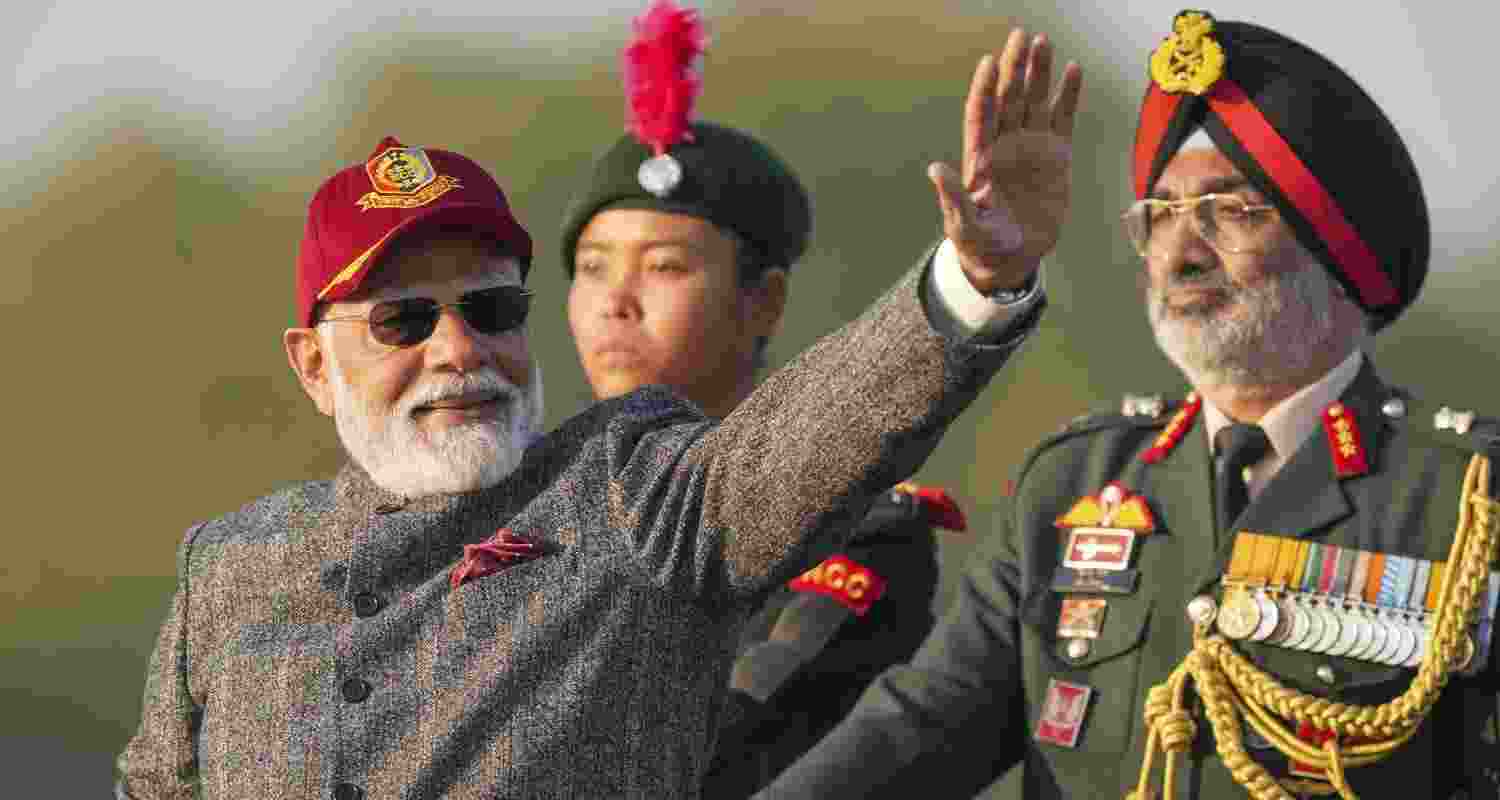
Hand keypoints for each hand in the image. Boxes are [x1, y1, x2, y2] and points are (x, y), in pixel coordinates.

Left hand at [930, 30, 1082, 293]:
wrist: (1010, 258)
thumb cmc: (980, 244)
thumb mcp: (964, 225)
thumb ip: (953, 198)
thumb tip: (935, 169)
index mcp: (981, 158)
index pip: (981, 114)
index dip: (984, 89)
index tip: (989, 62)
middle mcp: (1004, 145)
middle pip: (1008, 98)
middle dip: (1014, 67)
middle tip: (1021, 35)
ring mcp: (1030, 147)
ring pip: (1034, 101)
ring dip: (1039, 72)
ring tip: (1043, 42)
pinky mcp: (1055, 156)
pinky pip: (1062, 118)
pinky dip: (1067, 95)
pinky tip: (1073, 71)